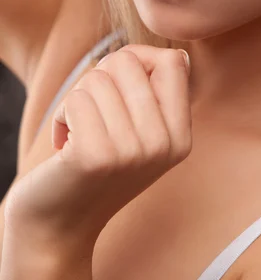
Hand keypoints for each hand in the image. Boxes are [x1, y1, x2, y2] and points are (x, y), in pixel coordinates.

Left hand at [5, 45, 191, 247]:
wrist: (61, 224)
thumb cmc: (97, 164)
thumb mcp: (142, 133)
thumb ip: (156, 94)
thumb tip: (177, 55)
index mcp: (181, 137)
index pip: (174, 60)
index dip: (139, 60)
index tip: (120, 88)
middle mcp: (164, 145)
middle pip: (128, 61)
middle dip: (100, 77)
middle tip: (94, 112)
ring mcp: (132, 152)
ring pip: (97, 78)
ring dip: (78, 100)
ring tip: (81, 131)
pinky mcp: (96, 155)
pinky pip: (76, 99)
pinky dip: (62, 116)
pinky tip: (65, 143)